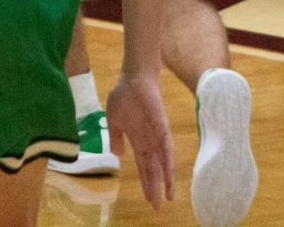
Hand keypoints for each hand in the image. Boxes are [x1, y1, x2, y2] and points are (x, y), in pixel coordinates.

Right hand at [107, 71, 174, 208]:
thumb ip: (115, 137)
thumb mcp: (113, 118)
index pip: (142, 165)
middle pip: (152, 169)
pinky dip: (168, 162)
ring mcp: (157, 135)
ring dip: (164, 180)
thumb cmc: (124, 94)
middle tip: (156, 206)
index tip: (148, 199)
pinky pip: (166, 147)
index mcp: (137, 139)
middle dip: (154, 187)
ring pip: (161, 163)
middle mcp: (149, 141)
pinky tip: (169, 176)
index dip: (145, 182)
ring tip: (168, 198)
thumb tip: (117, 156)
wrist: (133, 76)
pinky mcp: (162, 127)